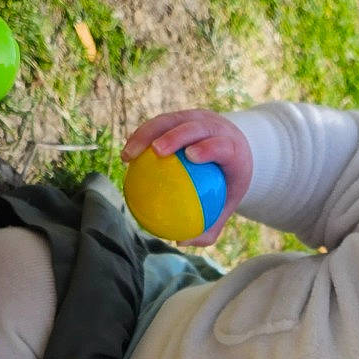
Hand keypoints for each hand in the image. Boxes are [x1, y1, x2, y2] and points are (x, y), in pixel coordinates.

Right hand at [123, 109, 251, 246]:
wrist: (232, 149)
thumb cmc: (226, 185)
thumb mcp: (225, 207)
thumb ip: (209, 226)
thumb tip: (183, 241)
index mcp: (233, 148)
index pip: (222, 145)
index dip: (209, 147)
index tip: (192, 157)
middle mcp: (215, 127)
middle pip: (194, 126)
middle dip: (176, 135)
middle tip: (157, 151)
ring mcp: (197, 118)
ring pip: (171, 121)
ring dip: (147, 134)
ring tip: (129, 155)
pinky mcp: (181, 117)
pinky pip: (158, 125)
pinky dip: (142, 137)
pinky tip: (126, 156)